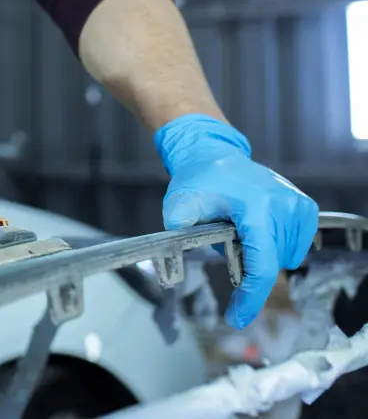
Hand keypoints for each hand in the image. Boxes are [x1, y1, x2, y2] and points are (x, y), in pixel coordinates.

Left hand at [156, 114, 318, 329]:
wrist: (214, 154)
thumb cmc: (197, 180)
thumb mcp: (180, 203)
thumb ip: (177, 227)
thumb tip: (170, 256)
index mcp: (259, 209)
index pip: (262, 265)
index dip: (250, 298)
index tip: (236, 319)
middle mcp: (285, 206)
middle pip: (272, 264)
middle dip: (247, 268)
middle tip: (226, 246)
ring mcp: (299, 206)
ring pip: (285, 257)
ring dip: (262, 255)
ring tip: (239, 231)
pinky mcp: (305, 207)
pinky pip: (295, 244)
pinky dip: (275, 245)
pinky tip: (256, 229)